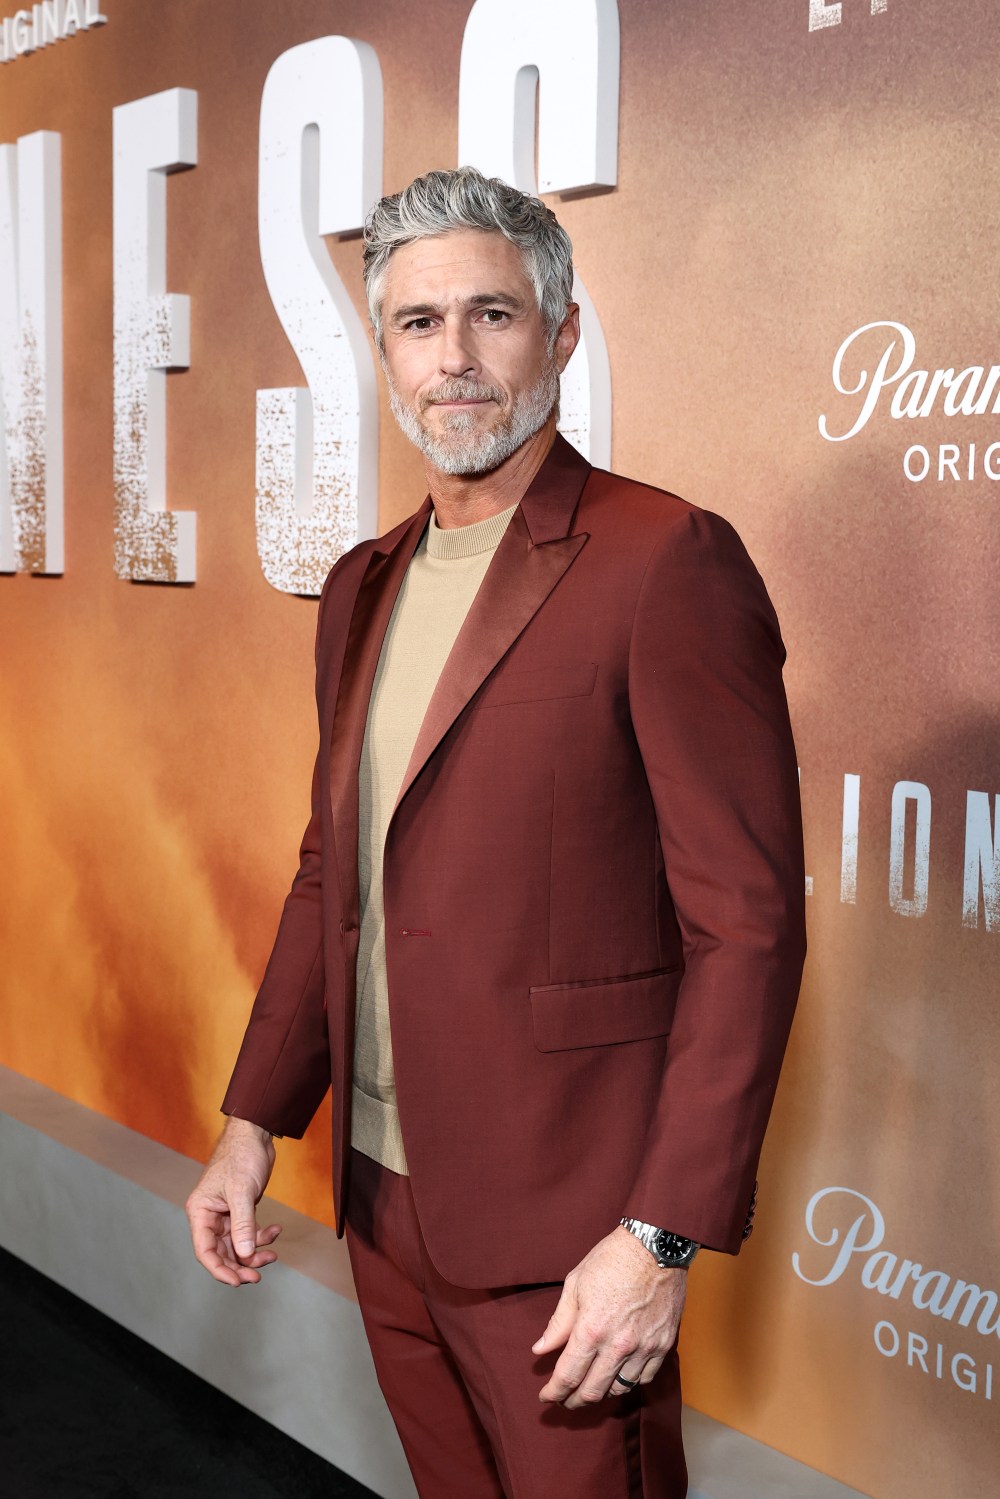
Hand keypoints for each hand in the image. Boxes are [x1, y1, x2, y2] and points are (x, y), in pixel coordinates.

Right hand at [185, 1116, 281, 1286]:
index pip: (204, 1251)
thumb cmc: (241, 1156)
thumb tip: (244, 1254)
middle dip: (240, 1265)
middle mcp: (210, 1216)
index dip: (219, 1270)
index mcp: (200, 1211)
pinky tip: (276, 1230)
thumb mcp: (242, 1191)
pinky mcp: (241, 1209)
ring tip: (272, 1254)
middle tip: (258, 1275)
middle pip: (221, 1252)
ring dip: (254, 1252)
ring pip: (237, 1245)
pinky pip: (249, 1232)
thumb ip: (243, 1224)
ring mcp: (226, 1214)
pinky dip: (262, 1235)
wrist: (256, 1133)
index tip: (238, 1281)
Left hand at [532, 1227, 686, 1407]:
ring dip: (601, 1393)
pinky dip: (628, 1382)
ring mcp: (644, 1348)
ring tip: (590, 1388)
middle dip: (574, 1401)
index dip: (554, 1392)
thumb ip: (559, 1322)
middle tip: (565, 1400)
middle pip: (593, 1391)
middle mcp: (618, 1345)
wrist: (656, 1246)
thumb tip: (540, 1349)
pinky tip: (619, 1375)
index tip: (545, 1397)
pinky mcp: (663, 1345)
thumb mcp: (575, 1284)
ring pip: (619, 1389)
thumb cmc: (612, 1259)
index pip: (568, 1375)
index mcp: (591, 1329)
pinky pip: (644, 1378)